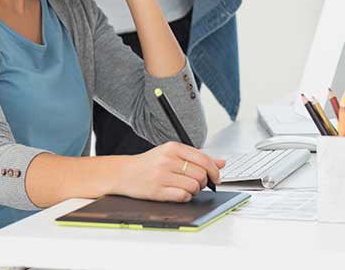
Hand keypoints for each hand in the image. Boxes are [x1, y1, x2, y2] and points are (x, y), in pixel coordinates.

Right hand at [109, 142, 224, 201]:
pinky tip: (179, 194)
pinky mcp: (157, 190)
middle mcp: (168, 159)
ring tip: (186, 188)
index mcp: (173, 147)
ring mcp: (162, 175)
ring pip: (194, 186)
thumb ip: (197, 157)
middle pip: (201, 174)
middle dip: (203, 183)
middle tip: (198, 184)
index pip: (204, 159)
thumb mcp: (172, 154)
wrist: (123, 173)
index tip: (217, 178)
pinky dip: (185, 198)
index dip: (215, 171)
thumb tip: (221, 162)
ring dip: (194, 191)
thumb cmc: (149, 164)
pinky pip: (183, 196)